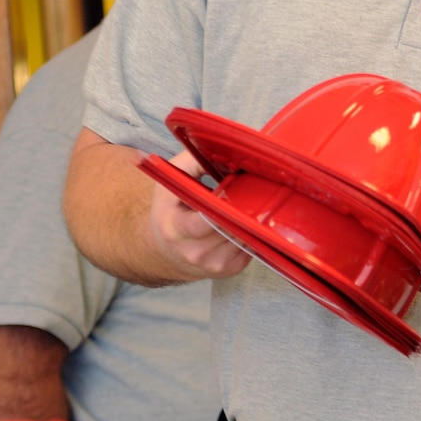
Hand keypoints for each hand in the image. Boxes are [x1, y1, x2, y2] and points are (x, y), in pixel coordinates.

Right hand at [146, 151, 250, 279]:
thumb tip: (226, 151)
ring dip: (253, 218)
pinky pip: (253, 246)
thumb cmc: (170, 210)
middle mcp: (196, 252)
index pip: (205, 222)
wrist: (165, 250)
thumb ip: (194, 162)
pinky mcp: (232, 269)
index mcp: (176, 230)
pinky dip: (254, 231)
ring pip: (247, 236)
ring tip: (252, 201)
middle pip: (233, 227)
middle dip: (245, 207)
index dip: (224, 205)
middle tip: (256, 188)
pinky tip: (248, 219)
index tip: (236, 189)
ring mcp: (216, 265)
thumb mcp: (170, 183)